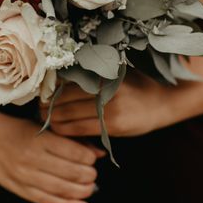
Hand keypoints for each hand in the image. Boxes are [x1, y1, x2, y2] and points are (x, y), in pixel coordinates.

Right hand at [0, 112, 105, 202]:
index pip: (75, 153)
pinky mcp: (20, 190)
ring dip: (82, 192)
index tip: (93, 158)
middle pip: (72, 172)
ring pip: (62, 190)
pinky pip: (48, 202)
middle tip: (93, 174)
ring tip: (91, 189)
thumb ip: (70, 139)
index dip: (89, 158)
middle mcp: (33, 159)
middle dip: (89, 176)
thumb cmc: (16, 129)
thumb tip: (99, 153)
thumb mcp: (43, 127)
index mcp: (40, 139)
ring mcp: (25, 177)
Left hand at [39, 69, 171, 137]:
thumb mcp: (113, 74)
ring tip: (46, 118)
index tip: (41, 94)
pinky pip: (79, 129)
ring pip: (68, 115)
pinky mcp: (113, 126)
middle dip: (47, 106)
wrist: (164, 101)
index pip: (66, 82)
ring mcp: (110, 108)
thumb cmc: (135, 86)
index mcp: (102, 73)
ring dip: (52, 119)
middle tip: (38, 108)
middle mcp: (105, 88)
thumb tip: (56, 81)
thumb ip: (90, 77)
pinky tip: (60, 129)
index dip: (50, 90)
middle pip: (63, 99)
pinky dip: (65, 130)